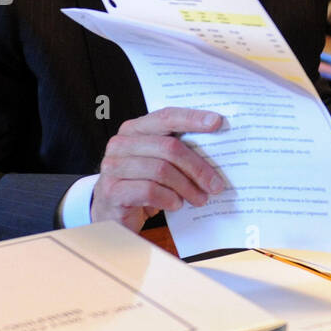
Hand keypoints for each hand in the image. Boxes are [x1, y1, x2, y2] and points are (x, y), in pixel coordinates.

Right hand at [90, 108, 225, 231]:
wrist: (113, 213)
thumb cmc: (143, 184)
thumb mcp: (160, 163)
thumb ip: (177, 151)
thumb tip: (218, 149)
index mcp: (134, 129)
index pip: (166, 116)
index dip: (192, 118)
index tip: (217, 122)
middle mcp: (121, 143)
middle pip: (169, 148)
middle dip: (197, 168)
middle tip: (215, 185)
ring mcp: (114, 166)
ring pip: (161, 170)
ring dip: (187, 187)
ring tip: (200, 199)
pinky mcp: (112, 191)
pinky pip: (150, 190)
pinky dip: (169, 199)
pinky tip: (176, 204)